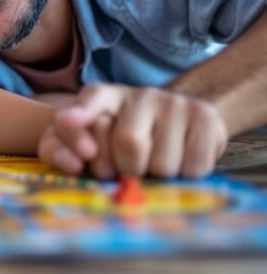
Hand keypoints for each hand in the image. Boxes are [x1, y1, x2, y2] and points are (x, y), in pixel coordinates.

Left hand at [39, 84, 227, 178]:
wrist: (183, 121)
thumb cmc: (128, 136)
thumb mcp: (94, 139)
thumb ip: (68, 148)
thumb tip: (73, 161)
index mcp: (107, 97)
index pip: (93, 98)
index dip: (80, 115)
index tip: (73, 133)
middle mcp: (141, 95)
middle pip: (129, 143)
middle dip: (127, 170)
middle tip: (130, 171)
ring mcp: (175, 103)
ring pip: (163, 162)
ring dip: (158, 178)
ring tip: (156, 166)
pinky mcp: (205, 118)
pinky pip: (194, 166)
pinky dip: (186, 177)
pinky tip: (182, 164)